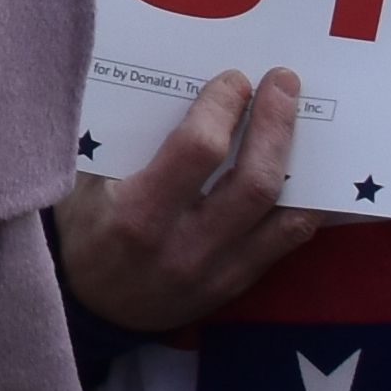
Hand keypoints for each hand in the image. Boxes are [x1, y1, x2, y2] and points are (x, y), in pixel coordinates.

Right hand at [49, 68, 327, 330]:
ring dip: (300, 161)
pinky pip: (288, 240)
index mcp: (137, 214)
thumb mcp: (80, 183)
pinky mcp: (237, 283)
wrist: (89, 309)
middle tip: (284, 83)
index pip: (196, 151)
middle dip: (274, 124)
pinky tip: (310, 172)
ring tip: (306, 121)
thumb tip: (166, 84)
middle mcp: (184, 246)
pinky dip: (305, 202)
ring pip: (284, 215)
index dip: (221, 108)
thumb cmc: (81, 231)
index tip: (233, 80)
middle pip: (253, 182)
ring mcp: (217, 271)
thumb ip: (120, 140)